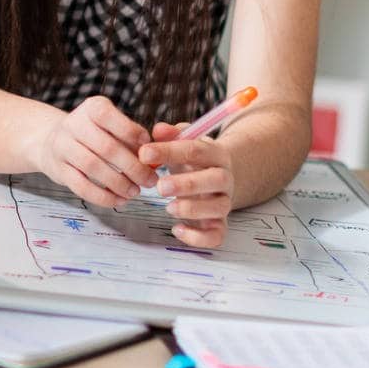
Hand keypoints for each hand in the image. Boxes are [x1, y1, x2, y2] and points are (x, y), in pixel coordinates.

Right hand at [32, 95, 156, 207]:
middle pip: (106, 147)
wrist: (53, 142)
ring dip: (119, 183)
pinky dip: (102, 196)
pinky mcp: (58, 169)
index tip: (150, 149)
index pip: (109, 116)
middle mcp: (74, 124)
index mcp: (91, 108)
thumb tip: (154, 160)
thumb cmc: (94, 136)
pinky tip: (118, 200)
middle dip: (133, 167)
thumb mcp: (111, 127)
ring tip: (135, 192)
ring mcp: (62, 146)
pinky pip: (81, 186)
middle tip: (150, 180)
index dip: (131, 133)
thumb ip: (133, 140)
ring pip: (93, 167)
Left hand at [140, 123, 234, 247]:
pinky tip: (177, 229)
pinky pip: (217, 235)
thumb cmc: (192, 160)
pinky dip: (198, 237)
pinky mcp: (219, 224)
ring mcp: (224, 202)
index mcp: (216, 154)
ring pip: (219, 208)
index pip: (197, 149)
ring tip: (168, 207)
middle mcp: (224, 178)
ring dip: (193, 209)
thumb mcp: (183, 143)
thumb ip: (171, 135)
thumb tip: (158, 130)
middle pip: (216, 180)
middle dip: (187, 184)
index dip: (170, 151)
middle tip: (160, 187)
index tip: (144, 154)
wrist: (216, 178)